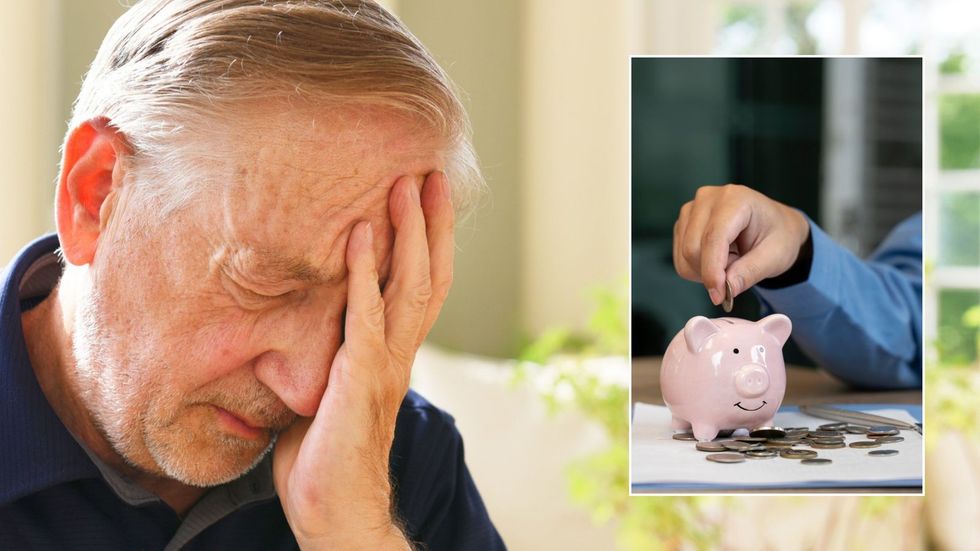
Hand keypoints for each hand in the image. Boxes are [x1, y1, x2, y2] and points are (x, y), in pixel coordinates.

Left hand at [272, 172, 453, 549]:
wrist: (334, 510)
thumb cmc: (325, 453)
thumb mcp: (329, 388)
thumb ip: (332, 350)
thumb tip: (306, 318)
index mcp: (394, 353)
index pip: (423, 287)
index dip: (430, 242)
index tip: (427, 197)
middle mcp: (400, 354)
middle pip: (428, 278)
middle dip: (430, 224)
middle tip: (429, 172)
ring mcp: (384, 366)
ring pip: (408, 289)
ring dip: (406, 235)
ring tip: (403, 187)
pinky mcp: (359, 380)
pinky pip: (365, 318)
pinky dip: (362, 275)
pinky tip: (357, 236)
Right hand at [673, 184, 808, 303]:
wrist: (774, 227)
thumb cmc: (778, 236)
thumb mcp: (775, 257)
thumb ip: (750, 272)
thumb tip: (726, 289)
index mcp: (735, 199)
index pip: (713, 237)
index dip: (713, 269)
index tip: (719, 296)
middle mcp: (708, 199)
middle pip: (693, 248)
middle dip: (712, 272)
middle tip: (738, 270)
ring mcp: (692, 210)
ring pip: (684, 255)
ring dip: (705, 271)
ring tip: (731, 260)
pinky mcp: (683, 223)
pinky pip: (680, 258)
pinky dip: (697, 269)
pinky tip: (717, 259)